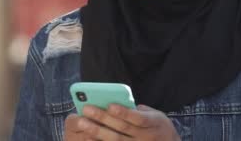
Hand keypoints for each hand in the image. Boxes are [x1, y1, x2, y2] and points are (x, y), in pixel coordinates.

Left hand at [63, 104, 180, 139]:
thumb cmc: (158, 126)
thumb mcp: (156, 115)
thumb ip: (139, 110)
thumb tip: (118, 103)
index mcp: (153, 123)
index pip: (138, 118)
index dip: (124, 112)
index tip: (110, 105)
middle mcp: (145, 137)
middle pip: (122, 128)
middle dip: (103, 118)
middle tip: (87, 109)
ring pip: (115, 140)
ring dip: (97, 131)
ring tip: (82, 122)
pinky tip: (87, 138)